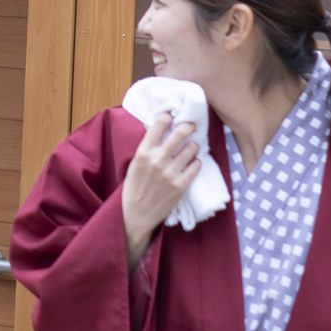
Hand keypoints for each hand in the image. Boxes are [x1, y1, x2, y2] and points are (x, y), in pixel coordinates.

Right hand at [121, 113, 201, 265]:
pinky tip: (192, 163)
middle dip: (188, 126)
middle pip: (179, 133)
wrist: (135, 214)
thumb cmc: (134, 188)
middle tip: (191, 125)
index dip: (168, 117)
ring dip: (193, 146)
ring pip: (191, 149)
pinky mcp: (181, 185)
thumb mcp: (135, 164)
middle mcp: (157, 160)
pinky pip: (196, 166)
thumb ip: (148, 149)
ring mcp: (170, 173)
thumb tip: (162, 133)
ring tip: (192, 147)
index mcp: (142, 152)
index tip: (172, 115)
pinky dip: (196, 163)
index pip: (159, 125)